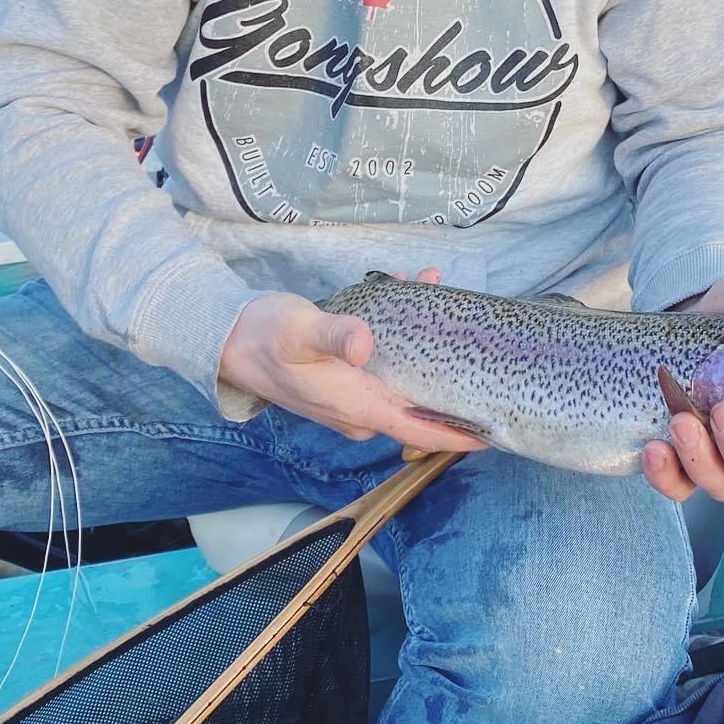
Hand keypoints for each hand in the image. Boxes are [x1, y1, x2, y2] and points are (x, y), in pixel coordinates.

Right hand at [217, 267, 484, 453]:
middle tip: (481, 341)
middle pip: (420, 404)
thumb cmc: (265, 337)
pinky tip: (407, 290)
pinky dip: (404, 335)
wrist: (228, 340)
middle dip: (451, 375)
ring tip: (437, 287)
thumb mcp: (300, 331)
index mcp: (357, 406)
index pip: (420, 431)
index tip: (495, 433)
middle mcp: (360, 410)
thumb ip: (335, 335)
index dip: (459, 435)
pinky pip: (388, 365)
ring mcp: (353, 398)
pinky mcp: (346, 381)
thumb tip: (364, 344)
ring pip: (405, 380)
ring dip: (427, 343)